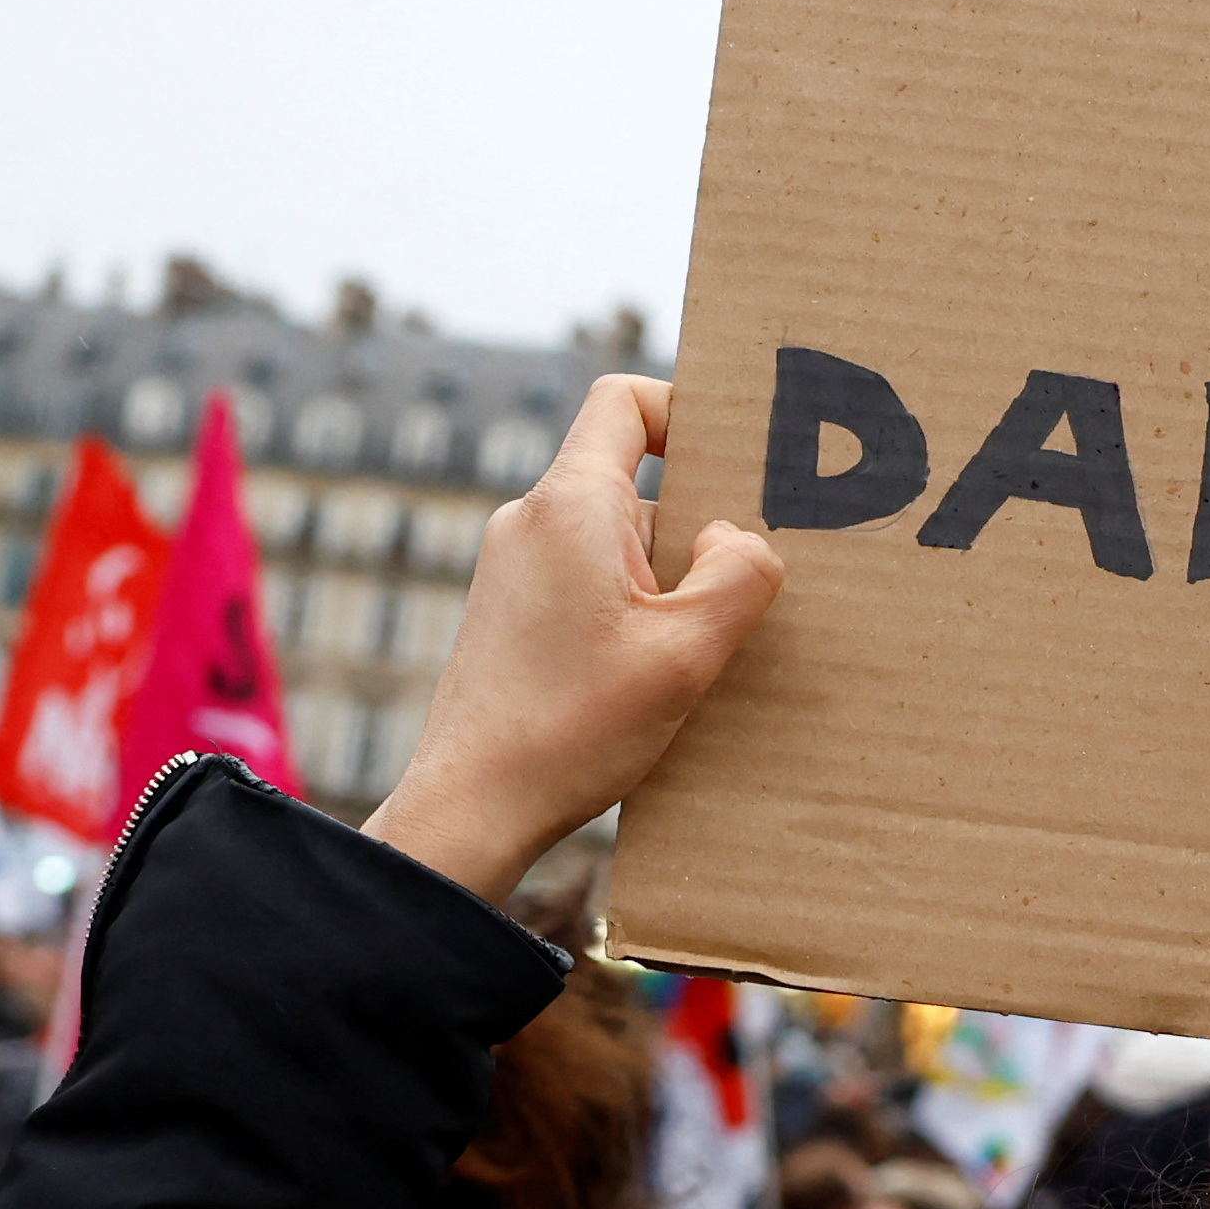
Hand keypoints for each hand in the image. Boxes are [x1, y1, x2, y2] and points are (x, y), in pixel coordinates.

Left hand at [363, 377, 785, 904]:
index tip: (735, 467)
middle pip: (635, 485)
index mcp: (570, 505)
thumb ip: (738, 575)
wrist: (471, 806)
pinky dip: (630, 617)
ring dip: (665, 589)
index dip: (687, 411)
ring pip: (617, 545)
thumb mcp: (686, 653)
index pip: (625, 402)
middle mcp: (531, 522)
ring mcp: (513, 569)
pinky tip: (648, 683)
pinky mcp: (509, 615)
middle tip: (730, 601)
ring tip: (687, 662)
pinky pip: (588, 586)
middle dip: (694, 533)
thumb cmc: (570, 731)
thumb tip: (737, 539)